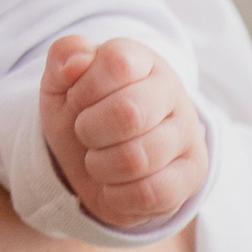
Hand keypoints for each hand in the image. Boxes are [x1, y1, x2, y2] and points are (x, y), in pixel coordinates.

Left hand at [40, 37, 209, 231]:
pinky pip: (151, 193)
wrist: (96, 161)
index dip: (84, 88)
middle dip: (89, 130)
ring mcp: (187, 136)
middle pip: (128, 113)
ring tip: (98, 159)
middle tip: (85, 132)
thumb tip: (77, 60)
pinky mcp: (191, 176)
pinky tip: (114, 184)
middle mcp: (172, 94)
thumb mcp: (60, 82)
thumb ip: (63, 56)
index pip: (117, 63)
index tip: (77, 99)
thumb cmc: (82, 113)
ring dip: (100, 165)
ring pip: (137, 159)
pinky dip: (117, 194)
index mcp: (142, 61)